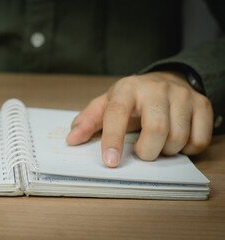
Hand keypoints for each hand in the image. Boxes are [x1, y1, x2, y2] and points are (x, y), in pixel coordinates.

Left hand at [66, 71, 212, 167]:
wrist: (165, 80)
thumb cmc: (131, 99)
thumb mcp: (106, 104)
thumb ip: (88, 121)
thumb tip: (71, 140)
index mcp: (127, 89)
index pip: (117, 114)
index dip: (113, 140)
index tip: (111, 162)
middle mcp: (156, 88)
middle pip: (156, 131)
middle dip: (147, 152)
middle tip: (142, 152)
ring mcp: (182, 95)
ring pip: (177, 138)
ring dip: (166, 151)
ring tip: (158, 143)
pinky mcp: (203, 104)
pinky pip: (199, 140)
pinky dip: (187, 149)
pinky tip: (177, 141)